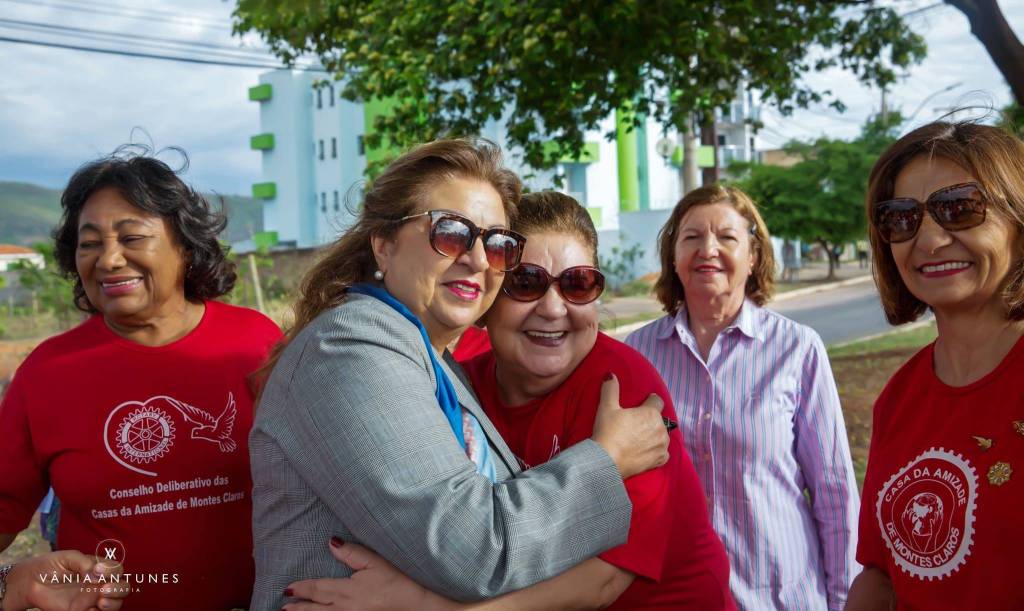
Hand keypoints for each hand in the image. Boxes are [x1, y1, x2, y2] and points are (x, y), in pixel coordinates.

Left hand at [4, 550, 128, 610]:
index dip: (111, 570)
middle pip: (123, 588)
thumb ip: (84, 562)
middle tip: (104, 589)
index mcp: (100, 569)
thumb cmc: (50, 566)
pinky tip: (89, 609)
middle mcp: (100, 584)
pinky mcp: (82, 610)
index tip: (96, 570)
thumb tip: (95, 574)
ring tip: (100, 601)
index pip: (117, 569)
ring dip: (113, 603)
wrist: (30, 582)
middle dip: (119, 589)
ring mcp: (92, 599)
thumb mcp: (67, 557)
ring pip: (116, 603)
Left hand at [282, 538, 456, 610]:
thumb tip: (331, 543)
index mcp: (349, 591)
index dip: (303, 588)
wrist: (418, 606)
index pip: (319, 589)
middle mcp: (347, 608)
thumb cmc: (400, 582)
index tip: (288, 587)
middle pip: (317, 608)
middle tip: (284, 605)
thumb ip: (352, 553)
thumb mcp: (376, 562)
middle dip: (299, 606)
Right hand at [591, 373, 668, 478]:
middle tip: (635, 424)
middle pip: (659, 419)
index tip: (643, 403)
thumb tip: (611, 374)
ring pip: (662, 435)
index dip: (650, 401)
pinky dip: (657, 450)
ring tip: (640, 438)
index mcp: (651, 413)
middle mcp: (661, 428)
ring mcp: (662, 445)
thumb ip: (611, 389)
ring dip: (654, 434)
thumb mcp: (606, 407)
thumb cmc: (608, 432)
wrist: (606, 461)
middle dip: (650, 419)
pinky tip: (647, 450)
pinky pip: (663, 452)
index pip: (657, 400)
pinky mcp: (660, 460)